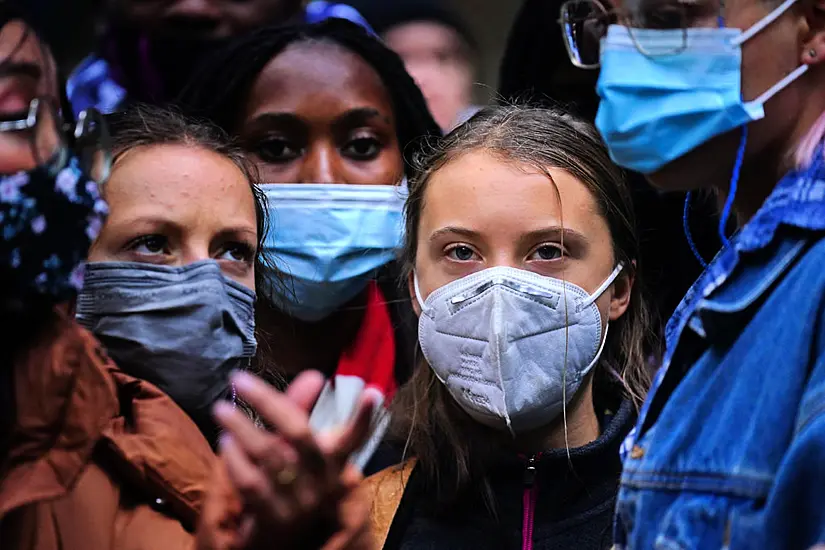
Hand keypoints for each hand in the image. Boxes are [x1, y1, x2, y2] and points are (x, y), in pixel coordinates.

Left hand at [212, 370, 377, 547]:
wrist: (279, 542)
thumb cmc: (290, 484)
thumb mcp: (298, 448)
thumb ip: (300, 410)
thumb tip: (314, 376)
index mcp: (333, 461)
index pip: (354, 438)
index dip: (364, 417)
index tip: (372, 392)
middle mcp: (321, 479)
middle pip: (299, 433)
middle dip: (268, 402)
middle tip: (239, 380)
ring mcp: (298, 499)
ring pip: (271, 455)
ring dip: (242, 427)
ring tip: (221, 409)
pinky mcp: (272, 517)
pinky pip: (251, 483)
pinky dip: (235, 459)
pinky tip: (224, 443)